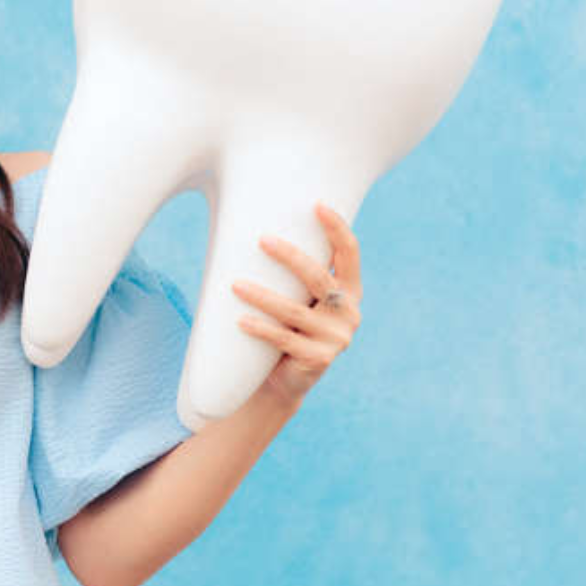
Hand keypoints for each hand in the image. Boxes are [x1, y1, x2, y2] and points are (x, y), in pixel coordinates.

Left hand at [233, 202, 363, 406]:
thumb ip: (293, 273)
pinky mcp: (318, 359)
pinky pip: (284, 339)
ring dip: (262, 296)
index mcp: (349, 291)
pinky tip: (241, 321)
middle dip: (290, 256)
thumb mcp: (297, 296)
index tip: (317, 205)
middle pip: (319, 277)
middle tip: (261, 240)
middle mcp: (349, 312)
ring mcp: (337, 338)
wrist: (281, 380)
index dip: (337, 228)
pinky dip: (261, 328)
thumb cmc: (286, 326)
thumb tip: (255, 226)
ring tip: (235, 284)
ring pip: (295, 310)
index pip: (349, 253)